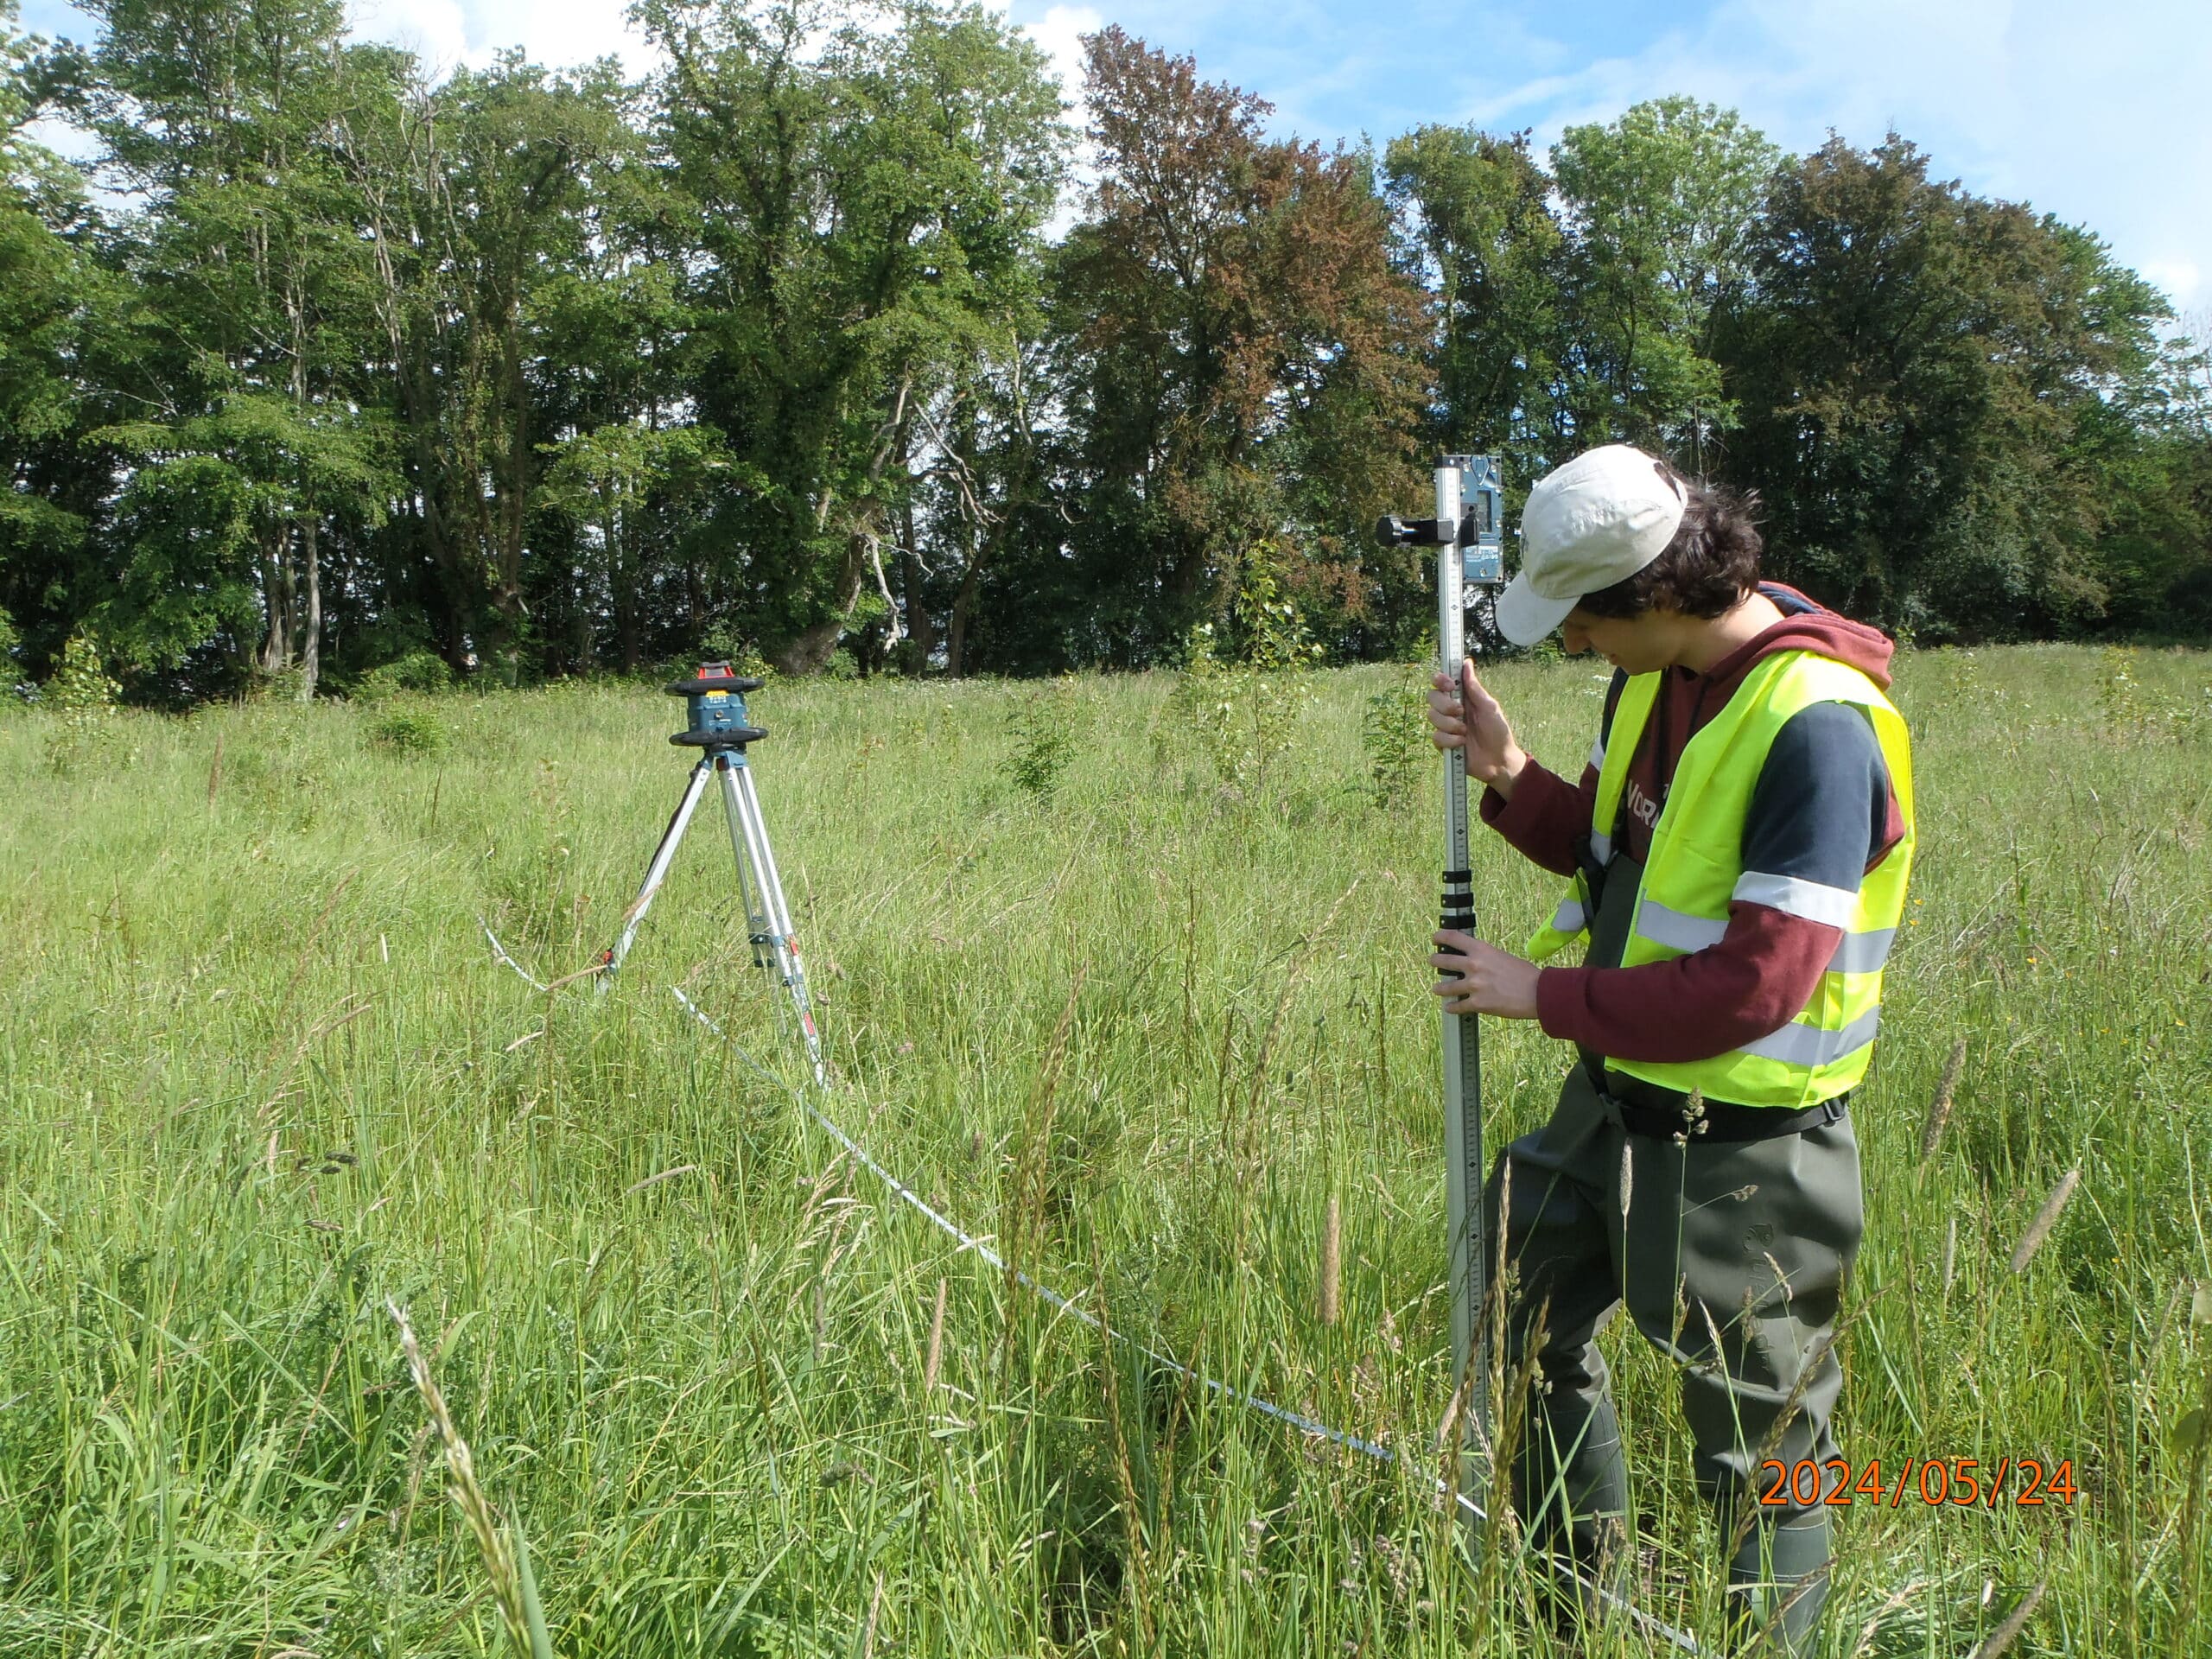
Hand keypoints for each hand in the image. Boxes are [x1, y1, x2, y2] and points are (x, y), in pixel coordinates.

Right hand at [1428, 661, 1527, 796]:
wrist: (1499, 760)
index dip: (1439, 679)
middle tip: (1461, 712)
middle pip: (1431, 697)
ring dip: (1450, 724)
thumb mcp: (1490, 706)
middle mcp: (1450, 710)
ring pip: (1432, 716)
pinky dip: (1450, 740)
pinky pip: (1436, 736)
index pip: (1440, 682)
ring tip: (1465, 732)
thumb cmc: (1498, 731)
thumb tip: (1466, 663)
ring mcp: (1445, 726)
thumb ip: (1475, 687)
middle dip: (1444, 704)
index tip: (1448, 684)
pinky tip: (1462, 743)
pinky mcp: (1443, 743)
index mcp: (1462, 697)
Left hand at [1429, 929, 1539, 1019]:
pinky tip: (1450, 1008)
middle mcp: (1473, 965)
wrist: (1538, 993)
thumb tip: (1473, 962)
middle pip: (1443, 961)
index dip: (1440, 937)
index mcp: (1481, 949)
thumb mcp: (1501, 956)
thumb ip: (1485, 958)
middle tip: (1433, 962)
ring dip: (1439, 988)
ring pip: (1445, 987)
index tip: (1435, 938)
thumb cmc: (1525, 974)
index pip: (1453, 938)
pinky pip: (1457, 1006)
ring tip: (1436, 988)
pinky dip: (1452, 1008)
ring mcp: (1474, 985)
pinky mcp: (1477, 1004)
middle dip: (1435, 961)